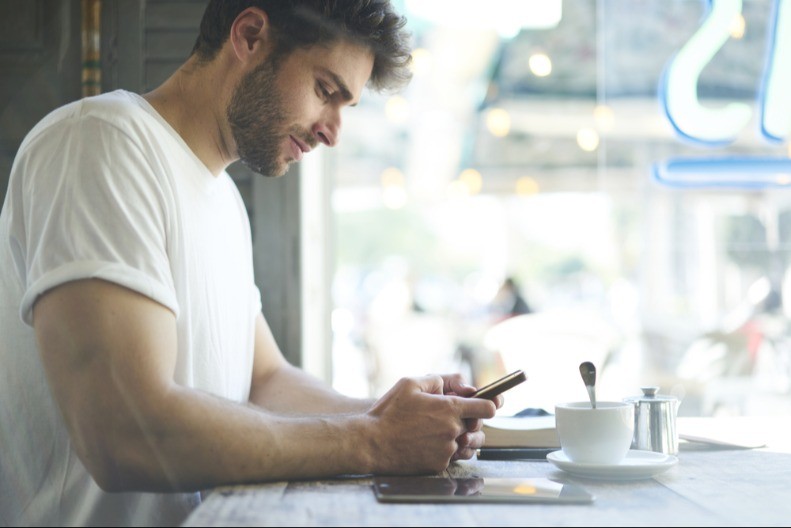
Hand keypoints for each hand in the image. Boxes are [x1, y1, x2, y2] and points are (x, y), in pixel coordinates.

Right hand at [366, 375, 495, 474]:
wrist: (371, 443)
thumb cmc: (389, 412)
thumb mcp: (410, 383)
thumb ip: (438, 379)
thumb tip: (456, 384)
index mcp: (449, 408)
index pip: (487, 407)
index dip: (489, 404)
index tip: (488, 404)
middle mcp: (452, 430)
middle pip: (476, 425)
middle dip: (468, 420)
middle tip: (448, 416)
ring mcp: (447, 450)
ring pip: (467, 443)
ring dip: (460, 437)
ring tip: (440, 431)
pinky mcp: (439, 465)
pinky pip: (452, 457)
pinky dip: (445, 451)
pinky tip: (428, 444)